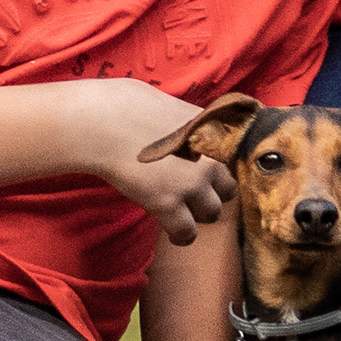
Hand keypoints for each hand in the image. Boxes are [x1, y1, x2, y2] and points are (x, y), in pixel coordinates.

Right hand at [94, 84, 231, 241]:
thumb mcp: (173, 105)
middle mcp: (210, 160)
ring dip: (198, 213)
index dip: (223, 170)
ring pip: (212, 213)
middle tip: (193, 190)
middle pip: (230, 190)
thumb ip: (193, 122)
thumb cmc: (127, 105)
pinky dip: (181, 236)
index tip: (211, 175)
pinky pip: (187, 233)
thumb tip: (195, 129)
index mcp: (213, 134)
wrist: (101, 122)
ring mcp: (191, 185)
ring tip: (182, 210)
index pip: (238, 161)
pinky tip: (173, 233)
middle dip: (213, 192)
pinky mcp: (168, 205)